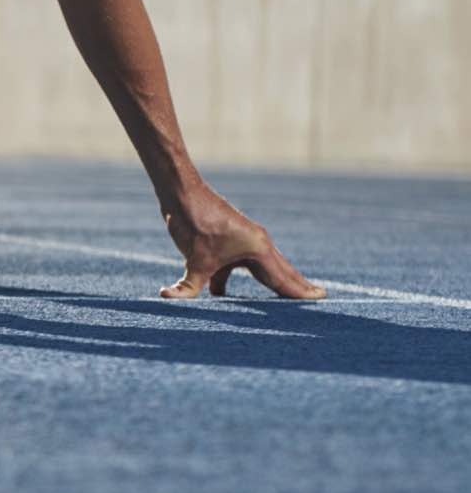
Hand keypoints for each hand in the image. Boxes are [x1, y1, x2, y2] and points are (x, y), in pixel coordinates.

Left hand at [160, 187, 321, 299]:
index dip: (301, 292)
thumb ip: (188, 286)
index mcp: (258, 249)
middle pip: (281, 272)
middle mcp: (257, 244)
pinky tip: (222, 295)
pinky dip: (232, 281)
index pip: (284, 278)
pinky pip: (237, 266)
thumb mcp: (195, 260)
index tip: (322, 299)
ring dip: (271, 283)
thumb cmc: (194, 223)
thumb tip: (170, 299)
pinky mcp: (228, 240)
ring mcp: (244, 241)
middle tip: (320, 298)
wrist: (182, 193)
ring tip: (286, 298)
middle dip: (297, 286)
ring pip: (261, 268)